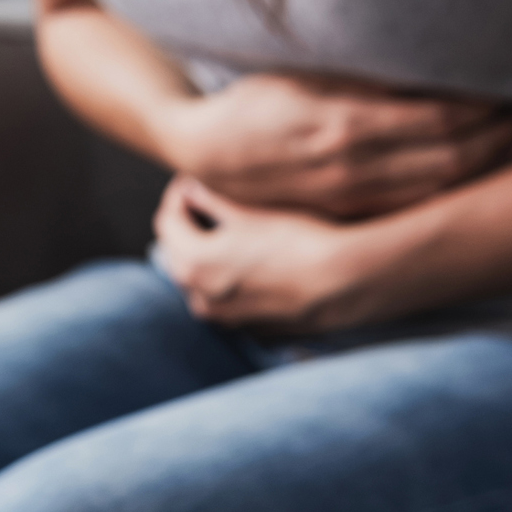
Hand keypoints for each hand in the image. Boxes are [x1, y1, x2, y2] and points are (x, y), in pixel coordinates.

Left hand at [153, 176, 405, 330]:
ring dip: (207, 255)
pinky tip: (254, 261)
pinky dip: (230, 280)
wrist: (344, 282)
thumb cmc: (299, 240)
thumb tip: (190, 189)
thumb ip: (211, 200)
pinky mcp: (251, 329)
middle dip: (188, 227)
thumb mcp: (250, 213)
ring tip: (232, 231)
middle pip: (178, 254)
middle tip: (207, 202)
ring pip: (201, 280)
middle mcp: (201, 298)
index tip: (193, 182)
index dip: (178, 196)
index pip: (166, 222)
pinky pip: (228, 300)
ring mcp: (226, 319)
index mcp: (193, 264)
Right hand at [158, 73, 511, 218]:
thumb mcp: (302, 71)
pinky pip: (414, 205)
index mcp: (346, 122)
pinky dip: (451, 190)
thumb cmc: (255, 99)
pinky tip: (474, 173)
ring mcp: (352, 195)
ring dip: (484, 165)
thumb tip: (424, 58)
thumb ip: (362, 72)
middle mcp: (354, 165)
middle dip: (499, 136)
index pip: (441, 118)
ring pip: (439, 186)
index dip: (487, 106)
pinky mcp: (347, 211)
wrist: (206, 152)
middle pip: (452, 156)